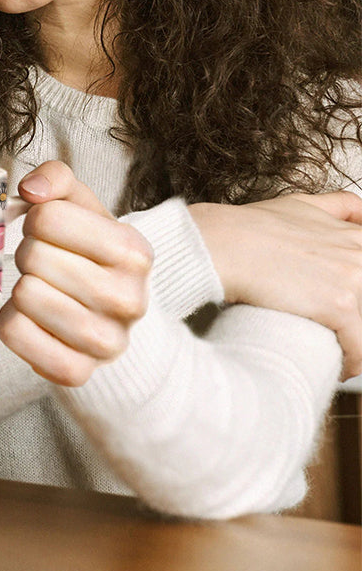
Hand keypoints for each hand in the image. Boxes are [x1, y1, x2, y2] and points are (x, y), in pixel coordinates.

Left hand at [0, 161, 152, 386]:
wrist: (110, 314)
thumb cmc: (87, 251)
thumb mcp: (81, 206)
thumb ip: (57, 178)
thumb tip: (30, 189)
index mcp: (134, 251)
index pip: (47, 217)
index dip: (36, 219)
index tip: (48, 231)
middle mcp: (129, 299)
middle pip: (32, 257)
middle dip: (28, 253)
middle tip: (43, 263)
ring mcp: (106, 343)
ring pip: (24, 296)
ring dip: (20, 287)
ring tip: (40, 288)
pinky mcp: (77, 372)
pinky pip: (14, 333)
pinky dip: (10, 321)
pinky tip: (31, 317)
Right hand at [189, 192, 361, 379]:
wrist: (222, 243)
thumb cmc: (249, 227)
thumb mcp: (298, 204)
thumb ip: (337, 206)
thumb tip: (359, 210)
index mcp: (354, 236)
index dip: (356, 292)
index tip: (345, 304)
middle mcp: (360, 254)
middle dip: (356, 318)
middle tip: (337, 328)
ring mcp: (354, 279)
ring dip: (356, 342)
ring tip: (338, 352)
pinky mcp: (340, 305)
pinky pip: (360, 349)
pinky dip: (352, 363)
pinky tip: (338, 366)